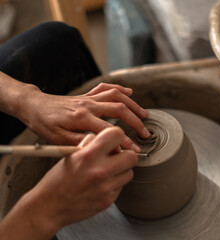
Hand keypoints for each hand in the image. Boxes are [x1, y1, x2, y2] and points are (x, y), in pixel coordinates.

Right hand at [0, 127, 137, 239]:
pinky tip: (101, 184)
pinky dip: (114, 184)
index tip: (113, 141)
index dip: (116, 136)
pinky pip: (121, 187)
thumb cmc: (57, 181)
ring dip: (121, 171)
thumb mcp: (71, 154)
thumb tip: (106, 139)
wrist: (49, 207)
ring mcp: (106, 187)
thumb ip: (91, 144)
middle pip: (131, 157)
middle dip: (125, 155)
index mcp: (89, 155)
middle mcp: (100, 171)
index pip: (117, 135)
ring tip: (107, 172)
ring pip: (129, 172)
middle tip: (115, 158)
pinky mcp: (108, 200)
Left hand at [18, 83, 149, 146]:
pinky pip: (106, 88)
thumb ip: (78, 142)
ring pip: (117, 96)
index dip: (124, 141)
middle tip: (145, 133)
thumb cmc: (43, 123)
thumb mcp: (56, 138)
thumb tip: (97, 147)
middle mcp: (88, 105)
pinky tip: (129, 93)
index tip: (133, 150)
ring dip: (133, 105)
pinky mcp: (87, 95)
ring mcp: (89, 98)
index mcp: (81, 118)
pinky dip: (120, 89)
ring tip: (144, 114)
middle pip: (119, 109)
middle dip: (135, 121)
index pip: (109, 130)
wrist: (33, 105)